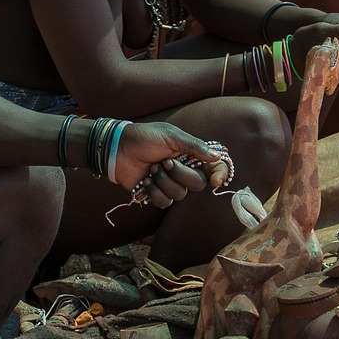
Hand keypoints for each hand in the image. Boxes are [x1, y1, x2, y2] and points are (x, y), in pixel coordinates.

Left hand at [110, 121, 227, 205]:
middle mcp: (184, 170)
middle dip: (180, 174)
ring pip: (180, 195)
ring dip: (163, 181)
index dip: (219, 175)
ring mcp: (170, 183)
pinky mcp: (156, 194)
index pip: (214, 167)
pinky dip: (153, 191)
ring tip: (151, 169)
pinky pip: (164, 202)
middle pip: (198, 184)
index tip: (214, 181)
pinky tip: (145, 180)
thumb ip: (194, 146)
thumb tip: (216, 155)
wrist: (119, 148)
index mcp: (191, 154)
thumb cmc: (144, 137)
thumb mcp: (170, 136)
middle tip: (165, 162)